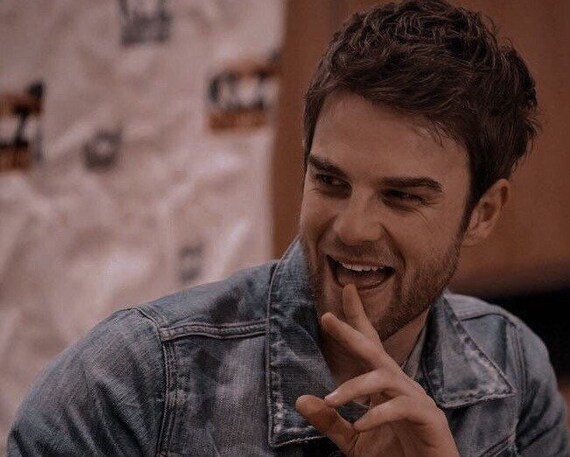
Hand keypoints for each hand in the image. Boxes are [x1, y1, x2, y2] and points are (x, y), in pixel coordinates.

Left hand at [295, 284, 458, 456]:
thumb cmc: (394, 456)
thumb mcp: (353, 440)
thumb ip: (330, 421)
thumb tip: (299, 399)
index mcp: (383, 385)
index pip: (369, 345)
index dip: (357, 318)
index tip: (346, 289)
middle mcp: (400, 385)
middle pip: (375, 350)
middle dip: (351, 332)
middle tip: (327, 317)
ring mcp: (416, 399)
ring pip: (384, 378)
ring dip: (355, 387)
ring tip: (332, 400)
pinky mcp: (429, 418)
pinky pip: (402, 407)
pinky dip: (378, 415)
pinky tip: (358, 425)